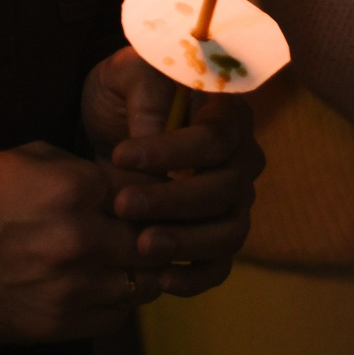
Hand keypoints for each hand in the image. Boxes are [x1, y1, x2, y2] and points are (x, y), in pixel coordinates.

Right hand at [0, 143, 148, 342]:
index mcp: (73, 189)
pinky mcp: (55, 324)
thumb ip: (83, 169)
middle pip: (154, 237)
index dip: (154, 195)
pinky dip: (117, 303)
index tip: (151, 201)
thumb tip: (128, 182)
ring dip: (140, 271)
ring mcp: (70, 286)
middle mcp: (79, 238)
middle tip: (148, 233)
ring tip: (125, 262)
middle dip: (154, 233)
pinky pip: (115, 316)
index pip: (150, 191)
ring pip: (144, 281)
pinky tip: (102, 288)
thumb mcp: (25, 159)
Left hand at [82, 45, 264, 293]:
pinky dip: (197, 277)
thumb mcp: (129, 74)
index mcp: (230, 114)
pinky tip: (161, 280)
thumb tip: (153, 140)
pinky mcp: (214, 234)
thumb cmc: (125, 91)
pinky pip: (221, 263)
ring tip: (142, 245)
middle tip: (124, 205)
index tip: (121, 154)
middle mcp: (242, 159)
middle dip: (174, 201)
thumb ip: (146, 96)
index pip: (215, 139)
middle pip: (225, 188)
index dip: (172, 151)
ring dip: (188, 242)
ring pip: (230, 229)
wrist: (112, 127)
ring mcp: (233, 201)